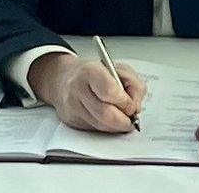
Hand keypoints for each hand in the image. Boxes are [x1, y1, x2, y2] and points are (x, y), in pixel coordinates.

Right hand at [29, 53, 144, 133]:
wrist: (64, 78)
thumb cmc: (93, 73)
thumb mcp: (118, 68)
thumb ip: (133, 85)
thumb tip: (135, 107)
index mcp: (90, 71)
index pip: (109, 91)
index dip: (124, 102)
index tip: (132, 105)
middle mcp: (78, 89)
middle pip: (105, 114)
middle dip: (124, 120)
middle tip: (132, 118)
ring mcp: (72, 107)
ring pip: (101, 126)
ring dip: (116, 126)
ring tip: (121, 117)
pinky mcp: (71, 121)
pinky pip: (94, 130)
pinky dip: (106, 127)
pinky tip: (108, 118)